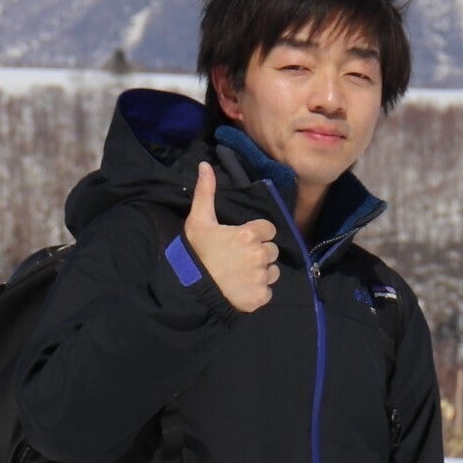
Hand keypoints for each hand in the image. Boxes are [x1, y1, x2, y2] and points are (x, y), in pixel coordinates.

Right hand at [185, 163, 280, 312]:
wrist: (189, 290)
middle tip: (239, 258)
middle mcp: (260, 254)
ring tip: (241, 274)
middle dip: (259, 252)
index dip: (257, 233)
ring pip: (273, 271)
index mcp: (249, 234)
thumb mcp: (198, 221)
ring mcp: (261, 277)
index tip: (242, 239)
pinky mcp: (261, 297)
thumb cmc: (195, 252)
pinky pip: (268, 291)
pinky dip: (258, 291)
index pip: (268, 229)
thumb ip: (206, 192)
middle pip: (272, 250)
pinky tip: (241, 288)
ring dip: (262, 272)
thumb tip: (205, 165)